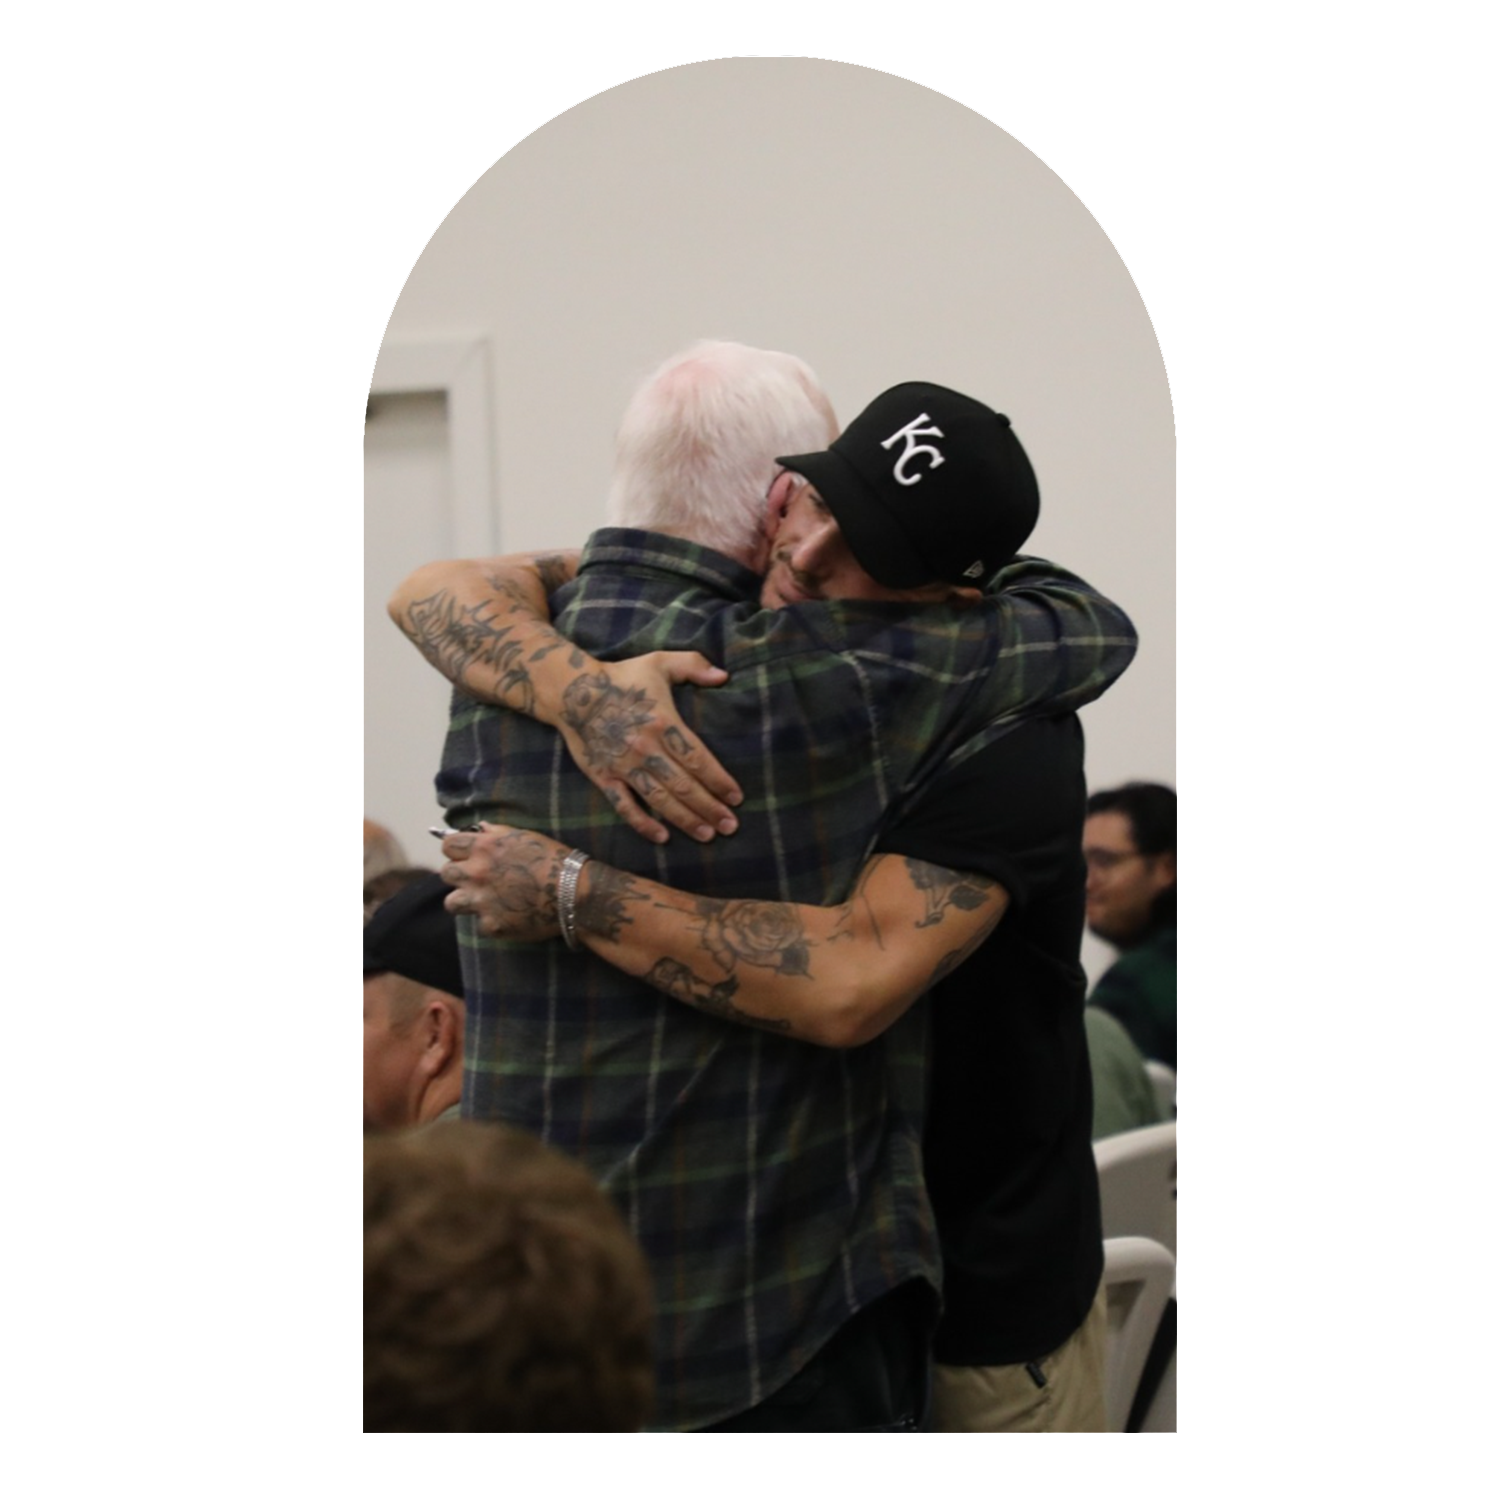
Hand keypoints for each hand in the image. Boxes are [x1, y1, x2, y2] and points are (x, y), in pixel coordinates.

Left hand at [440, 825, 567, 940]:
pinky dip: (491, 920)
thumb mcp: (524, 836)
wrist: (574, 892)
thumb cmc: (553, 859)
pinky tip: (509, 915)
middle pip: (446, 874)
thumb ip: (495, 833)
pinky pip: (480, 923)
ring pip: (452, 903)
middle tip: (477, 879)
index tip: (464, 855)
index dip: (456, 850)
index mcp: (484, 848)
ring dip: (465, 900)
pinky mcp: (492, 925)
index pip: (448, 846)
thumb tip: (477, 829)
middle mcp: (477, 873)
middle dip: (459, 875)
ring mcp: (482, 901)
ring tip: (484, 901)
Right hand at [555, 652, 742, 844]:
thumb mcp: (659, 662)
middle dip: (710, 808)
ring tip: (707, 835)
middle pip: (684, 785)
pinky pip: (624, 806)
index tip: (737, 798)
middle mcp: (646, 748)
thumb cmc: (621, 676)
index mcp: (664, 723)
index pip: (698, 759)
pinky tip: (662, 837)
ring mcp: (624, 766)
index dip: (719, 781)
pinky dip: (643, 823)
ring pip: (660, 800)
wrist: (571, 690)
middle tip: (730, 826)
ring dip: (685, 820)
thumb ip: (694, 665)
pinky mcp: (604, 777)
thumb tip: (724, 675)